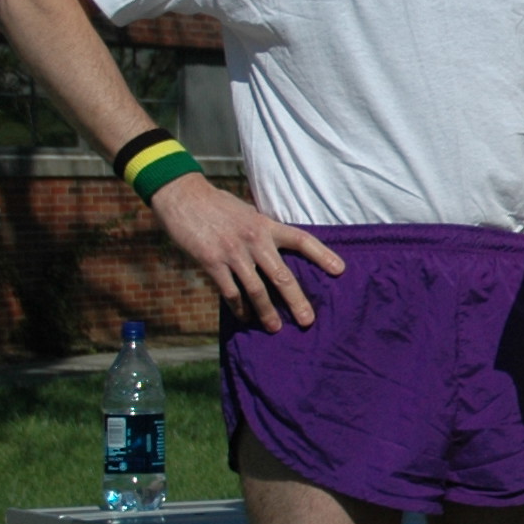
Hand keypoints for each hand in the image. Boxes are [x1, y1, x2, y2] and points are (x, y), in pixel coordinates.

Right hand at [152, 173, 343, 329]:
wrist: (182, 195)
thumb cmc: (217, 204)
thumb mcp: (248, 212)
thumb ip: (263, 231)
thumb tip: (276, 250)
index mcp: (266, 225)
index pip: (302, 240)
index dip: (323, 255)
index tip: (340, 270)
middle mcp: (254, 240)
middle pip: (282, 276)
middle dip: (296, 301)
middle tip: (307, 320)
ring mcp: (233, 253)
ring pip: (256, 290)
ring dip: (266, 312)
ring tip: (275, 327)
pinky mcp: (211, 262)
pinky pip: (230, 292)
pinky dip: (239, 307)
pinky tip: (244, 316)